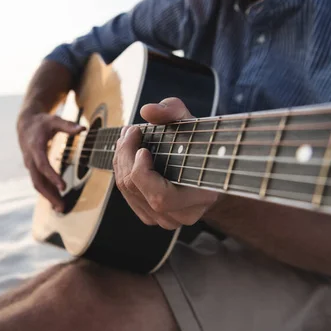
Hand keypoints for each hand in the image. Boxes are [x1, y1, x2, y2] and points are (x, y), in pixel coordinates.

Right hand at [18, 112, 84, 211]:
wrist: (25, 125)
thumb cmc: (41, 123)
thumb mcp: (54, 120)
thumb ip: (68, 125)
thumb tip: (82, 129)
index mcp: (35, 148)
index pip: (43, 165)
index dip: (52, 176)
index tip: (63, 187)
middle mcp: (30, 159)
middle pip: (38, 181)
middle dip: (49, 195)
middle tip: (62, 207)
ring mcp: (30, 165)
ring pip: (37, 184)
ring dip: (48, 196)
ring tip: (61, 208)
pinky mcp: (33, 169)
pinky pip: (39, 182)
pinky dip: (47, 191)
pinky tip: (57, 199)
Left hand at [113, 97, 220, 229]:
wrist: (209, 170)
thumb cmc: (201, 145)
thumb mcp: (192, 122)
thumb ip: (173, 111)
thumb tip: (147, 110)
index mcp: (201, 197)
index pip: (160, 198)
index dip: (143, 174)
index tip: (142, 149)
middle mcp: (182, 215)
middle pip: (137, 189)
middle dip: (126, 156)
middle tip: (130, 131)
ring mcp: (165, 220)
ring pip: (127, 191)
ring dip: (121, 160)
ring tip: (127, 137)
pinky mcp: (151, 217)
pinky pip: (126, 195)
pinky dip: (121, 170)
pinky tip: (126, 152)